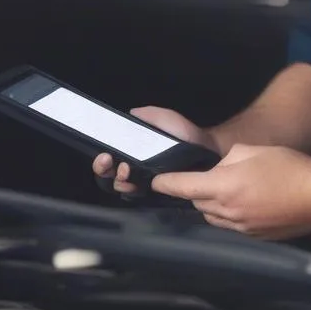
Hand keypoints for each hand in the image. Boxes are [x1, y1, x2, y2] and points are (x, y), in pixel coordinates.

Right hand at [92, 107, 217, 196]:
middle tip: (109, 161)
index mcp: (133, 152)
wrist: (207, 150)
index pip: (109, 160)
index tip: (105, 154)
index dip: (102, 160)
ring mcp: (145, 182)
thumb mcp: (165, 119)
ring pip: (121, 187)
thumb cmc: (185, 135)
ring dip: (117, 180)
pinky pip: (139, 196)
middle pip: (109, 175)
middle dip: (104, 170)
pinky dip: (133, 190)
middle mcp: (135, 168)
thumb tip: (131, 113)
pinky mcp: (157, 193)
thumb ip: (148, 115)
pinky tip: (135, 182)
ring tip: (125, 170)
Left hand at [150, 144, 310, 239]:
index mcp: (225, 186)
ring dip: (212, 205)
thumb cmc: (290, 168)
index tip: (155, 181)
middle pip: (197, 203)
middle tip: (202, 179)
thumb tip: (219, 167)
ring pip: (213, 217)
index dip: (166, 183)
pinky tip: (246, 203)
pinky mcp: (255, 235)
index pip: (184, 187)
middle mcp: (229, 211)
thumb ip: (228, 158)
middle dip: (194, 191)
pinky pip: (231, 226)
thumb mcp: (253, 150)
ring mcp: (242, 227)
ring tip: (227, 191)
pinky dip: (230, 215)